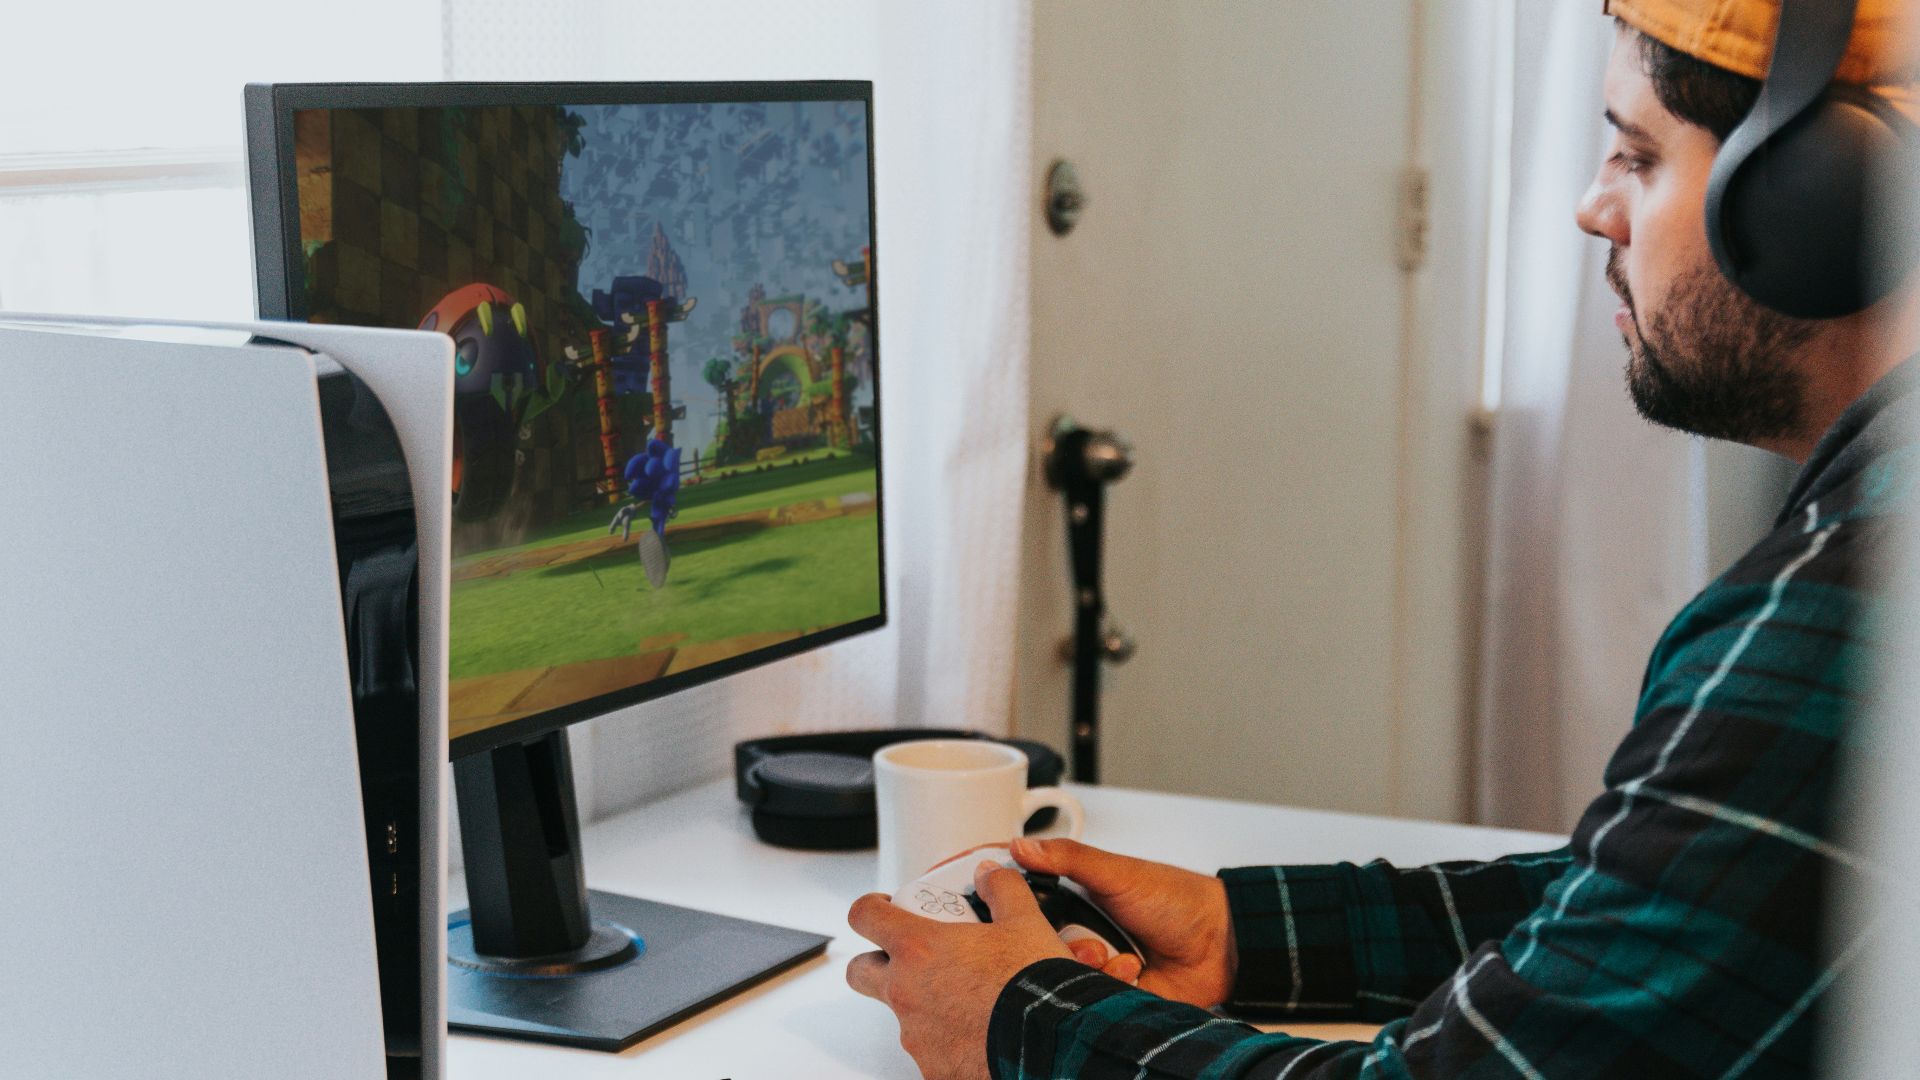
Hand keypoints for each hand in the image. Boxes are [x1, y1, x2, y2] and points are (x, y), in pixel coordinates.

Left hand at [848, 861, 1076, 1079]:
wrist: (1056, 1042)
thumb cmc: (1035, 984)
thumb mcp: (1025, 921)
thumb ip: (1001, 889)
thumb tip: (990, 875)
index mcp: (919, 948)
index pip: (864, 916)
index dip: (870, 907)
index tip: (883, 908)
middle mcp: (906, 993)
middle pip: (861, 971)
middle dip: (878, 962)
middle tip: (912, 958)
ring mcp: (916, 1035)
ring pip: (902, 1013)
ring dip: (923, 1002)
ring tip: (968, 998)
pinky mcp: (933, 1068)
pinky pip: (930, 1048)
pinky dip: (947, 1037)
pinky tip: (979, 1030)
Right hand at [1008, 837, 1235, 1006]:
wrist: (1221, 943)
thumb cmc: (1176, 900)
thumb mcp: (1118, 873)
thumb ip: (1069, 858)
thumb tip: (1022, 845)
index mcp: (1077, 901)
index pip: (1031, 910)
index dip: (1021, 915)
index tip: (1010, 913)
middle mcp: (1083, 935)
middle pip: (1041, 948)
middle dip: (1058, 947)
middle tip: (1087, 941)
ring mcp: (1097, 967)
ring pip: (1064, 978)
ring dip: (1088, 968)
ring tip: (1114, 957)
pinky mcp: (1112, 996)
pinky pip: (1090, 1003)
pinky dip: (1108, 989)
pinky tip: (1131, 974)